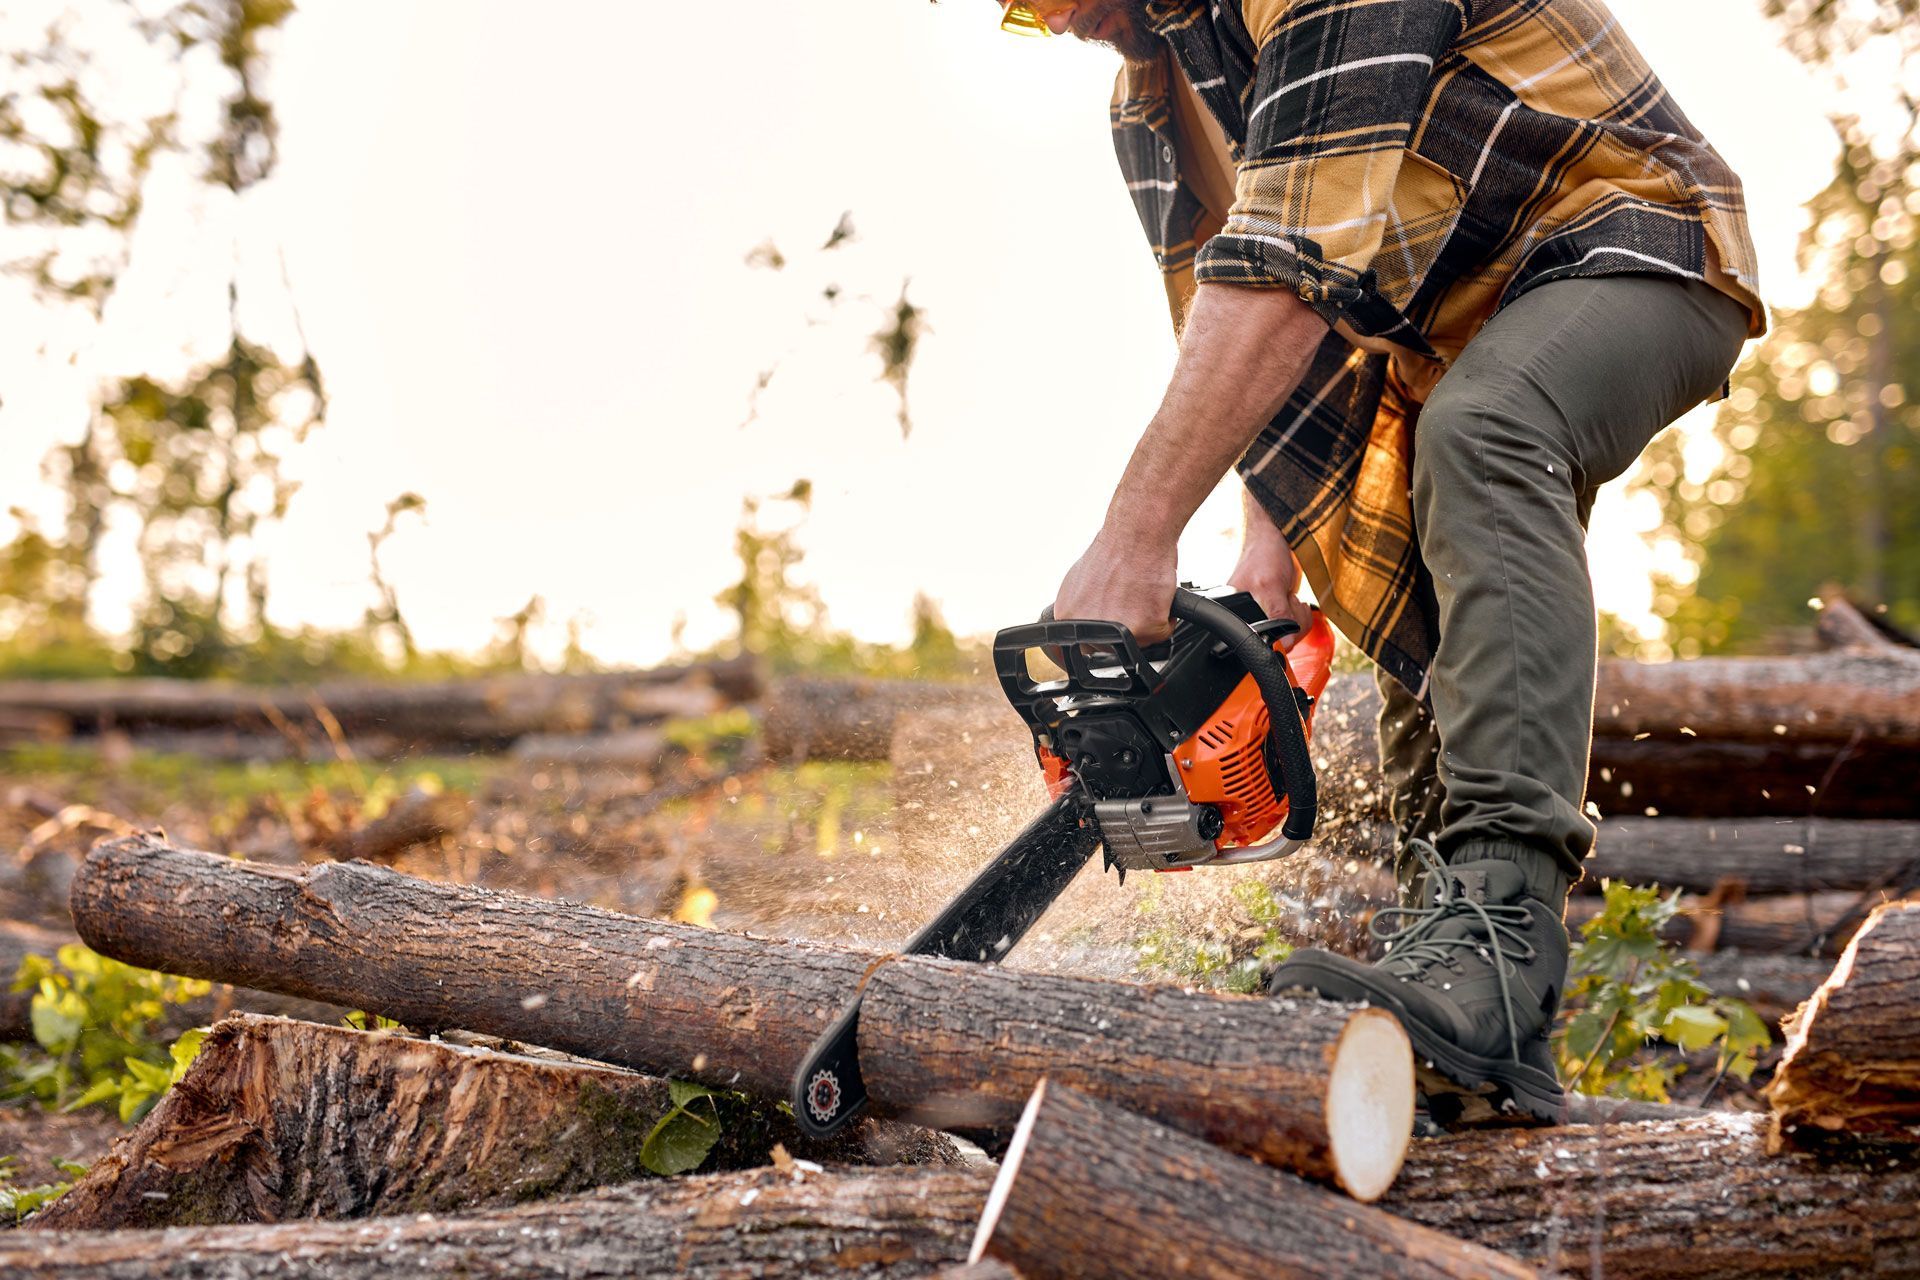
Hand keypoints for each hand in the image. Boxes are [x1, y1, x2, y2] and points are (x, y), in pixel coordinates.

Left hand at [1052, 524, 1177, 645]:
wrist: (1137, 534)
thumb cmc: (1114, 551)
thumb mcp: (1078, 582)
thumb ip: (1079, 609)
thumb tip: (1082, 622)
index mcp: (1068, 616)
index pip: (1082, 647)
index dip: (1101, 638)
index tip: (1110, 630)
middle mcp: (1088, 627)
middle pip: (1112, 648)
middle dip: (1125, 629)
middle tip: (1130, 601)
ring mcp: (1117, 631)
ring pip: (1139, 643)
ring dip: (1145, 623)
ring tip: (1141, 594)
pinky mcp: (1145, 629)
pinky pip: (1162, 633)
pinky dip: (1165, 617)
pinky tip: (1156, 595)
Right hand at [1228, 492, 1312, 649]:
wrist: (1279, 536)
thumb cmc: (1264, 554)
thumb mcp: (1270, 585)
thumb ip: (1276, 615)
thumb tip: (1284, 644)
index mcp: (1234, 614)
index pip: (1256, 643)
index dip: (1275, 635)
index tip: (1282, 611)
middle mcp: (1247, 619)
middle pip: (1277, 643)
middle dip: (1289, 621)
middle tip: (1284, 597)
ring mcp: (1265, 617)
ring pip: (1290, 637)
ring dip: (1297, 616)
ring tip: (1288, 596)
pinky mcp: (1278, 614)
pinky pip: (1295, 627)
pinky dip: (1301, 615)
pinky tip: (1292, 599)